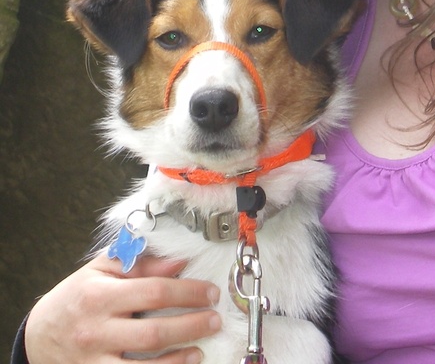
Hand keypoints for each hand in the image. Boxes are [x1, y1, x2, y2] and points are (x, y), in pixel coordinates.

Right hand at [24, 252, 221, 363]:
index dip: (188, 292)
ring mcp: (94, 362)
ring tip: (201, 348)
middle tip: (215, 320)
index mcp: (98, 296)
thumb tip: (178, 261)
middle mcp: (96, 331)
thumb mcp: (100, 270)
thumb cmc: (76, 297)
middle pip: (154, 333)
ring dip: (179, 359)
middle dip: (192, 326)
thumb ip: (140, 264)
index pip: (153, 291)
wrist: (38, 336)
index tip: (210, 292)